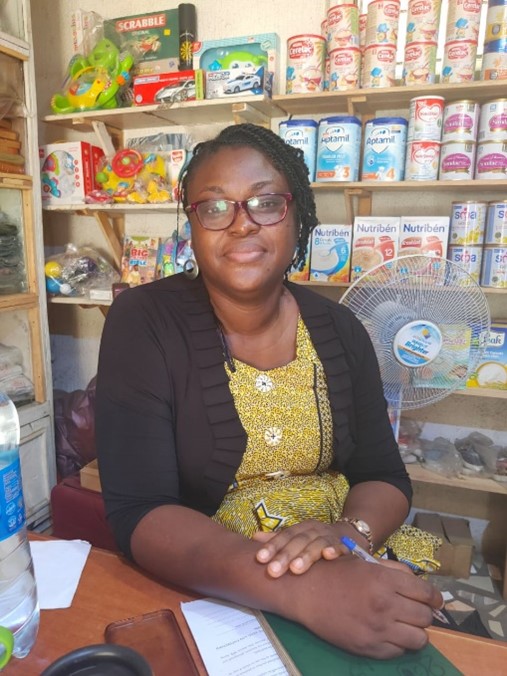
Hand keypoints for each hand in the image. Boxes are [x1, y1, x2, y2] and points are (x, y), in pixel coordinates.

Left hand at [253, 520, 351, 576]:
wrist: (344, 535)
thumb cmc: (313, 541)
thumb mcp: (296, 538)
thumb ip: (277, 540)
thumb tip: (254, 537)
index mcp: (301, 528)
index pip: (284, 536)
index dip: (272, 546)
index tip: (260, 559)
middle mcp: (314, 530)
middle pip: (298, 541)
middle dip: (285, 556)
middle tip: (273, 571)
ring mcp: (329, 536)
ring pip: (316, 544)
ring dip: (306, 555)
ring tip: (295, 569)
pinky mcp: (343, 545)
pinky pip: (339, 546)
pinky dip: (334, 549)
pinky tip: (328, 556)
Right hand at [298, 555, 443, 658]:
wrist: (305, 592)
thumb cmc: (335, 572)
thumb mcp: (366, 563)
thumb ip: (395, 572)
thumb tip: (420, 585)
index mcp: (385, 580)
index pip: (426, 594)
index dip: (435, 597)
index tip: (434, 600)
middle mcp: (385, 605)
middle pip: (425, 617)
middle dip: (424, 613)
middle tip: (415, 610)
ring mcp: (378, 629)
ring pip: (418, 639)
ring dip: (415, 631)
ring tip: (404, 624)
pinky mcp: (369, 648)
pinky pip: (398, 651)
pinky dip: (398, 643)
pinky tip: (388, 632)